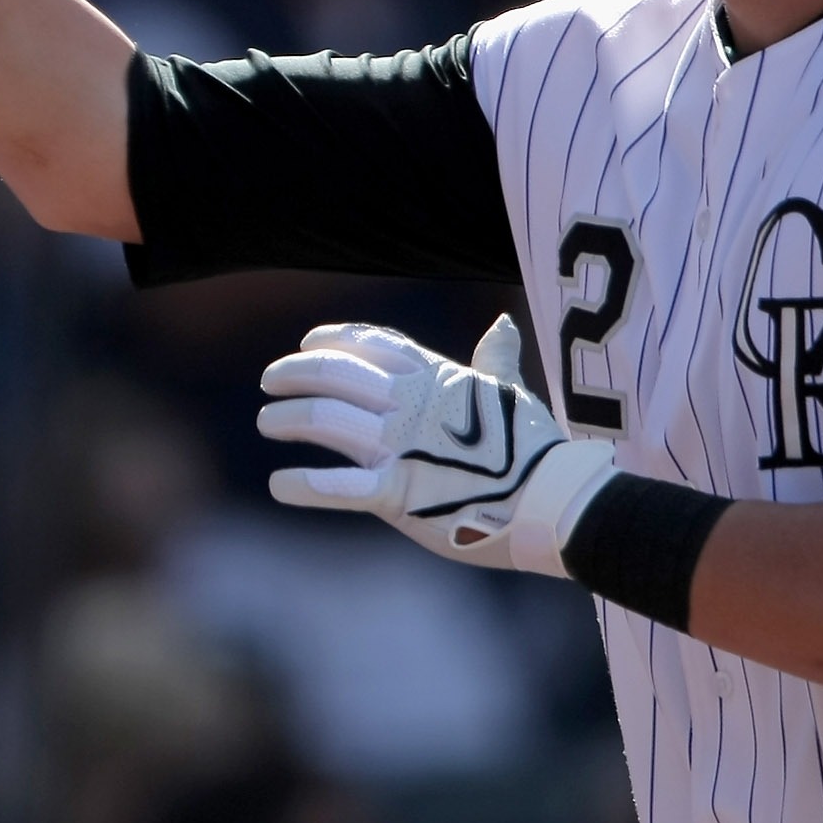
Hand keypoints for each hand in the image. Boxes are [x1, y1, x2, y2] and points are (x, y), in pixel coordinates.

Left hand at [257, 314, 615, 573]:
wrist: (555, 500)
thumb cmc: (537, 448)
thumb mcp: (513, 392)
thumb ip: (496, 359)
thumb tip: (504, 322)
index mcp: (437, 378)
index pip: (374, 344)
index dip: (335, 339)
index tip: (307, 341)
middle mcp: (412, 406)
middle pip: (336, 374)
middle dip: (295, 373)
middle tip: (269, 382)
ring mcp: (402, 448)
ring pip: (326, 420)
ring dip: (288, 419)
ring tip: (268, 422)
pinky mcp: (399, 495)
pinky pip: (339, 487)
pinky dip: (304, 485)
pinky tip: (279, 484)